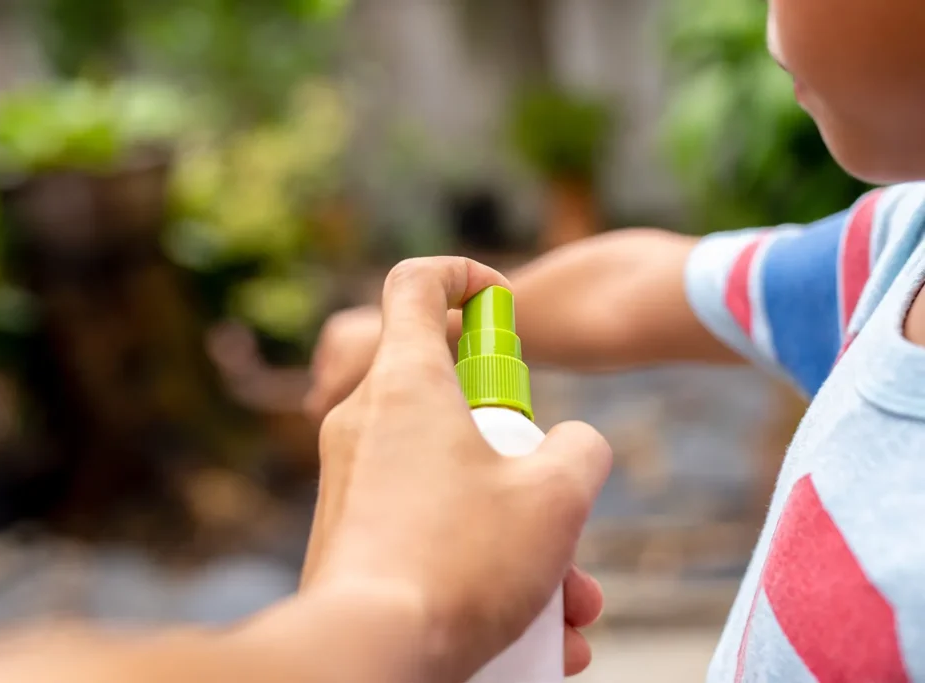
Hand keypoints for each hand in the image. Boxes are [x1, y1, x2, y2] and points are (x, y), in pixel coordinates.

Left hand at [301, 257, 611, 681]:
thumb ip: (581, 449)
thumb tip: (572, 448)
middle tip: (559, 514)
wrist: (366, 656)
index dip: (465, 277)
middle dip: (526, 458)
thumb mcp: (555, 495)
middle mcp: (367, 421)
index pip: (415, 283)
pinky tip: (537, 634)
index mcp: (406, 382)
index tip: (503, 308)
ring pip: (455, 483)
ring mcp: (353, 481)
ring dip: (522, 536)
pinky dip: (483, 567)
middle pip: (458, 401)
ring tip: (568, 606)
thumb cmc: (459, 561)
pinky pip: (430, 530)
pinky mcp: (354, 536)